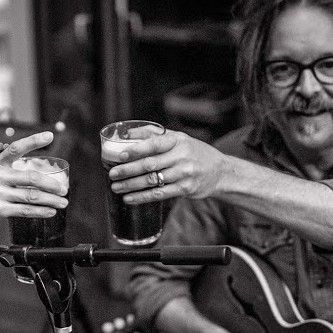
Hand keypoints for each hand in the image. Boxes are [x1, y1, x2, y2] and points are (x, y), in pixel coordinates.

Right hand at [0, 131, 68, 230]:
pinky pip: (24, 211)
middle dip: (52, 184)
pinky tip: (50, 211)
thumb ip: (6, 172)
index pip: (16, 148)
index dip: (34, 140)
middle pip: (31, 178)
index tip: (49, 136)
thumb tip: (32, 176)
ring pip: (31, 196)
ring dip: (51, 200)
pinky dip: (41, 212)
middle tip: (63, 187)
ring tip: (62, 201)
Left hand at [107, 129, 228, 204]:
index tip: (120, 155)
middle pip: (150, 164)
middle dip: (128, 170)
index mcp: (177, 141)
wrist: (219, 170)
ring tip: (116, 187)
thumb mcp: (178, 138)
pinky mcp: (185, 189)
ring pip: (152, 181)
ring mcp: (184, 174)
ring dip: (131, 185)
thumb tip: (127, 133)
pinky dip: (142, 197)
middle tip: (112, 174)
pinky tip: (130, 198)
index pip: (154, 144)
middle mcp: (182, 156)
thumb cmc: (193, 152)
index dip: (136, 150)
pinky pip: (159, 194)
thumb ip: (153, 135)